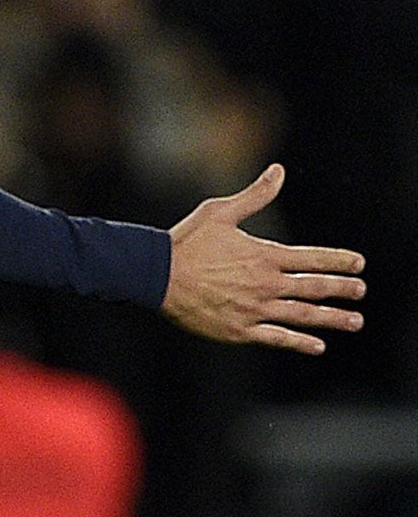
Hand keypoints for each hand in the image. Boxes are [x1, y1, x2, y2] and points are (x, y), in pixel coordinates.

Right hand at [163, 164, 364, 353]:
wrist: (156, 276)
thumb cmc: (185, 242)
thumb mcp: (220, 212)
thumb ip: (255, 195)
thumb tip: (279, 171)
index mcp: (264, 256)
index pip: (312, 259)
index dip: (339, 261)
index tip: (359, 264)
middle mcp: (266, 284)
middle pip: (315, 288)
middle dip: (342, 289)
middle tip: (360, 290)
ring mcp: (255, 309)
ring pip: (304, 315)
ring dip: (333, 318)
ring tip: (354, 321)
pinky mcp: (240, 330)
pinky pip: (278, 338)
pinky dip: (300, 343)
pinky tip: (318, 346)